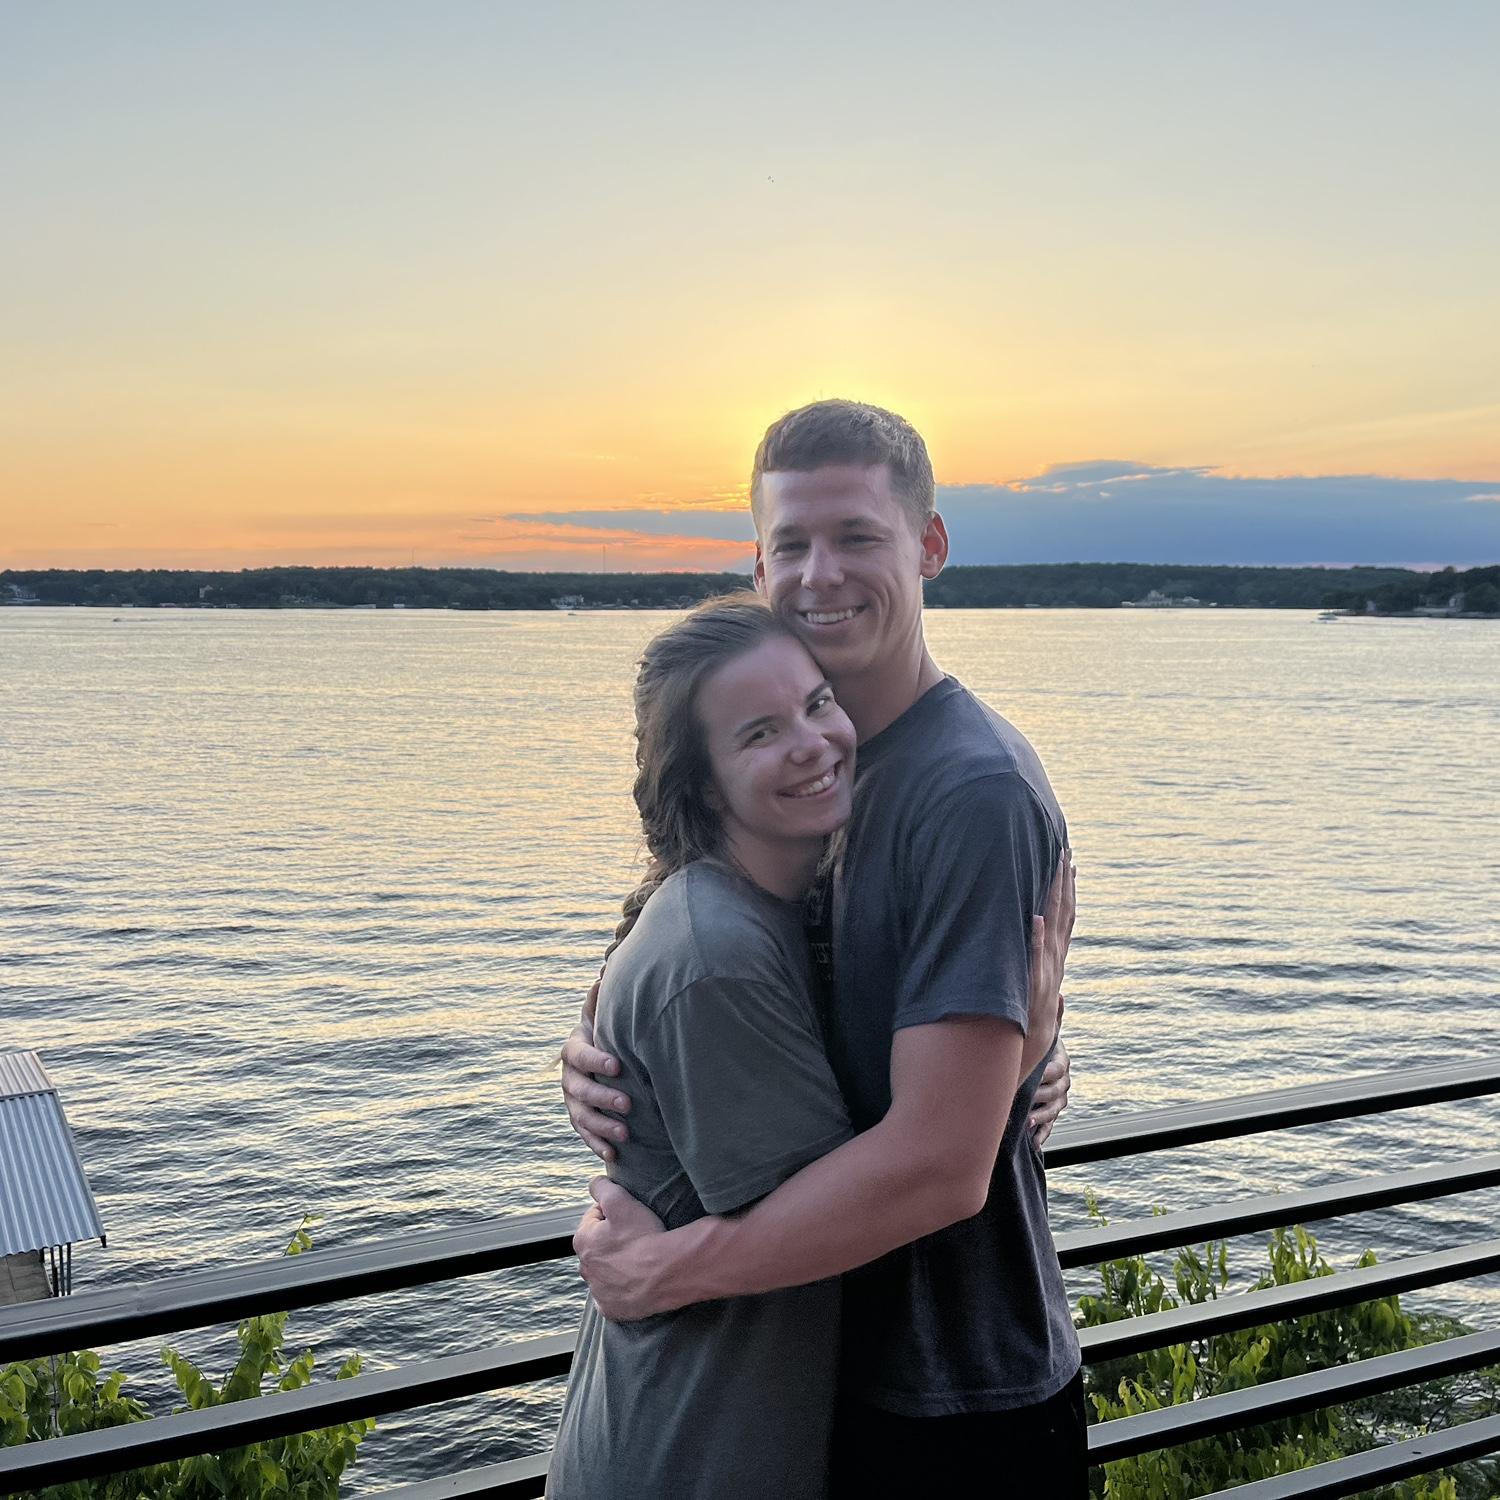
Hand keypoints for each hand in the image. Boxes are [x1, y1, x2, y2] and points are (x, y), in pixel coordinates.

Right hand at [561, 979, 630, 1163]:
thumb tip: (605, 972)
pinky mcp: (579, 1120)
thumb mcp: (604, 1016)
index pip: (579, 1055)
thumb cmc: (609, 1033)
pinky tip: (612, 1155)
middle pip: (579, 1090)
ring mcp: (572, 1100)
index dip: (596, 1061)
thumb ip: (601, 1000)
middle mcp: (568, 1076)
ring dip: (601, 1126)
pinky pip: (584, 1135)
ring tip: (625, 1134)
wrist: (602, 1057)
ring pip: (580, 1116)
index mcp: (574, 1048)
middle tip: (628, 1105)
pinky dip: (597, 1144)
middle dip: (603, 1098)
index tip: (617, 1066)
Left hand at [574, 1177, 670, 1319]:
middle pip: (598, 1246)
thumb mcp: (621, 1200)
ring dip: (617, 1265)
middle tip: (637, 1237)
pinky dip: (621, 1289)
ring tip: (639, 1258)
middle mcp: (585, 1269)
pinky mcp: (612, 1309)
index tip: (630, 1218)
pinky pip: (613, 1296)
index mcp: (583, 1241)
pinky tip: (635, 1280)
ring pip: (605, 1272)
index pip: (594, 1218)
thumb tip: (595, 1184)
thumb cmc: (644, 1236)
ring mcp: (598, 1292)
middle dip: (613, 1240)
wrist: (668, 1272)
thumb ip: (602, 1187)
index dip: (613, 1213)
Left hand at [1020, 850, 1075, 1081]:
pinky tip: (1032, 917)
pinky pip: (1031, 961)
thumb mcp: (1039, 1007)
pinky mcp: (1029, 992)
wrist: (1022, 1061)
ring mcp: (1042, 978)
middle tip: (1064, 849)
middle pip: (1061, 917)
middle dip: (1063, 883)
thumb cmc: (1022, 1033)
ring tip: (1055, 869)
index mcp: (1053, 966)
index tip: (1070, 865)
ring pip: (1050, 931)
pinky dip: (1033, 940)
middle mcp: (1052, 967)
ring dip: (1052, 900)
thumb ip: (1047, 989)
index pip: (1064, 922)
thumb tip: (1056, 980)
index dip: (1068, 893)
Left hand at [1030, 1033, 1070, 1146]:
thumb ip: (1043, 1025)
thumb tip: (1053, 1003)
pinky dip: (1042, 1134)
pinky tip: (1034, 1143)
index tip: (1033, 1076)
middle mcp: (1063, 1081)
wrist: (1037, 1052)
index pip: (1058, 1069)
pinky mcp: (1052, 1110)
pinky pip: (1050, 1124)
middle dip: (1040, 1096)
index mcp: (1061, 1061)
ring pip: (1054, 1109)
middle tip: (1024, 1099)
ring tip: (1028, 1122)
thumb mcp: (1039, 1033)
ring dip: (1042, 1117)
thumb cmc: (1034, 1041)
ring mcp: (1059, 1097)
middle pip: (1056, 1091)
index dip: (1046, 1073)